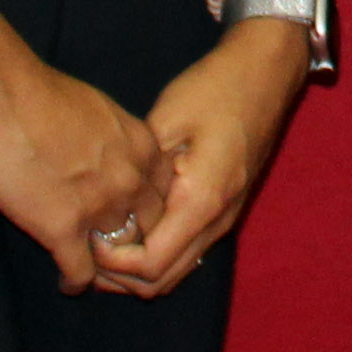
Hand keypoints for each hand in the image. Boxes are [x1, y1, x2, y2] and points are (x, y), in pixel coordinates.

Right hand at [0, 40, 176, 293]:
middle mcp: (130, 179)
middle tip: (118, 254)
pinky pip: (81, 272)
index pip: (165, 193)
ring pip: (119, 254)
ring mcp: (99, 207)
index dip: (149, 210)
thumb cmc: (43, 94)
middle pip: (149, 227)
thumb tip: (108, 156)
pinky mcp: (63, 230)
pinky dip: (74, 281)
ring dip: (106, 265)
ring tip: (95, 273)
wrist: (4, 96)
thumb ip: (115, 141)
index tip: (135, 219)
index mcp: (142, 146)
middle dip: (136, 242)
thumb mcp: (100, 111)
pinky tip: (66, 282)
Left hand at [94, 20, 315, 297]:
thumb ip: (140, 172)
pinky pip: (187, 250)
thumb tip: (106, 206)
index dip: (110, 262)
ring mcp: (226, 217)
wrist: (266, 70)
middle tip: (85, 248)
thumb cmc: (215, 88)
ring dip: (137, 268)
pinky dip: (157, 253)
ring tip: (104, 241)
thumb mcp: (167, 121)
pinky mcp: (226, 208)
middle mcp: (217, 221)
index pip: (150, 264)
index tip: (86, 234)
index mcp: (201, 201)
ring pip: (177, 271)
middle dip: (119, 276)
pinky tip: (133, 226)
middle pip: (162, 281)